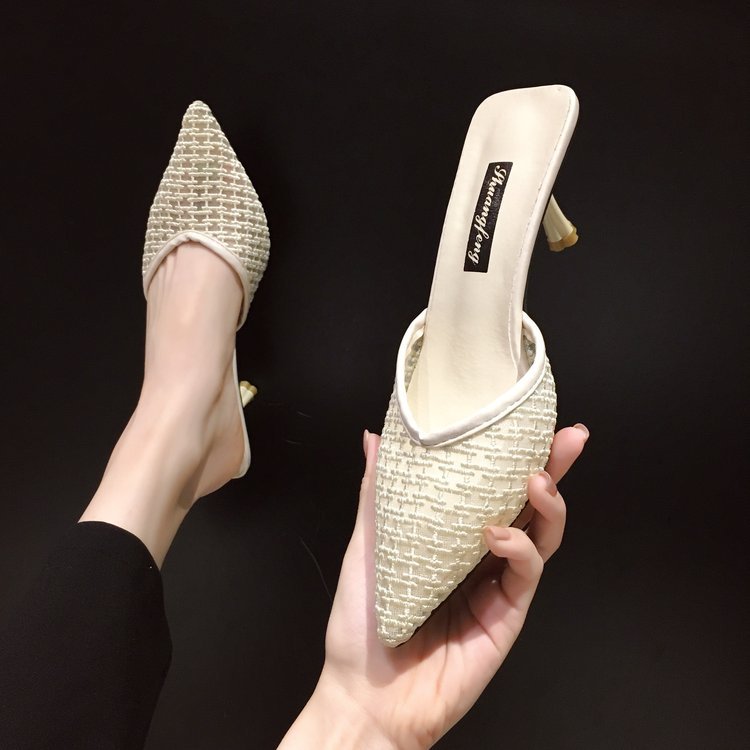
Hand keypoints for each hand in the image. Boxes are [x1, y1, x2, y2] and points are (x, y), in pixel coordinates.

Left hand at [279, 425, 587, 748]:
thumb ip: (377, 494)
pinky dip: (521, 548)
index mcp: (452, 536)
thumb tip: (374, 438)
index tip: (527, 420)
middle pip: (529, 505)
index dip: (515, 455)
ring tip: (537, 478)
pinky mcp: (507, 615)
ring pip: (543, 536)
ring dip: (548, 503)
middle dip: (555, 469)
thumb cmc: (361, 624)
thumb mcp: (368, 546)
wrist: (366, 694)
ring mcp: (498, 585)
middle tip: (569, 439)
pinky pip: (526, 573)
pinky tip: (499, 535)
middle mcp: (481, 556)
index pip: (493, 487)